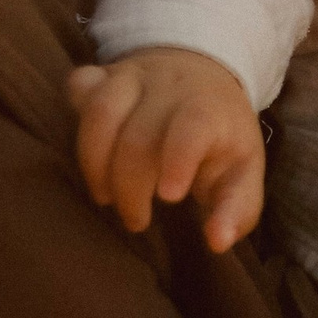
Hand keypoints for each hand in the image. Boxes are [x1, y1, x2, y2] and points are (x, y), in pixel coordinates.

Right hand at [68, 45, 265, 250]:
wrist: (202, 75)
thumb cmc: (220, 138)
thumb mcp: (243, 173)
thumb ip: (236, 210)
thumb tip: (217, 242)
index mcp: (210, 110)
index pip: (194, 126)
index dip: (179, 158)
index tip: (169, 197)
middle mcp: (170, 87)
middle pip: (139, 135)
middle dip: (131, 188)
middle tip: (136, 220)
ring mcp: (133, 77)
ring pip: (101, 112)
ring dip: (94, 162)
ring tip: (104, 196)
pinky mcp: (103, 74)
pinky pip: (79, 85)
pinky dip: (75, 113)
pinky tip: (89, 149)